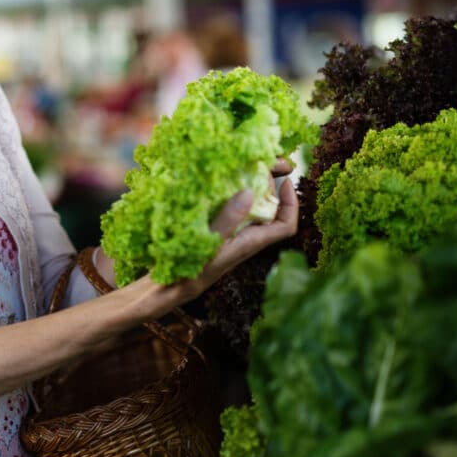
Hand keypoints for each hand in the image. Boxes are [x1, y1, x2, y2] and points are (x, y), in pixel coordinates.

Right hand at [138, 167, 297, 310]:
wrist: (164, 291)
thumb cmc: (188, 272)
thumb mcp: (209, 244)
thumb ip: (228, 219)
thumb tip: (249, 192)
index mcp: (249, 244)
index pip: (286, 226)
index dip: (292, 204)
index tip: (285, 180)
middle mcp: (243, 240)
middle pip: (270, 213)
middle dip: (269, 188)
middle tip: (259, 165)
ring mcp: (229, 238)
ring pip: (250, 211)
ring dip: (249, 190)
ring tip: (239, 170)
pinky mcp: (214, 236)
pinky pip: (230, 213)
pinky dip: (228, 197)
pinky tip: (213, 186)